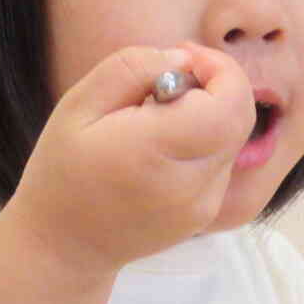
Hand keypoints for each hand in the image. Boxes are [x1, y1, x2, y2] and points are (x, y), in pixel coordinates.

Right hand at [3, 42, 254, 274]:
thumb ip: (132, 68)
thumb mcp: (79, 105)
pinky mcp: (204, 215)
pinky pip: (223, 163)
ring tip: (162, 115)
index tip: (186, 58)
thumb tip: (183, 57)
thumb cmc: (63, 170)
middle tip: (177, 77)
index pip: (227, 104)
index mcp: (152, 151)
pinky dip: (206, 141)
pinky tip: (166, 144)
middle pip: (240, 118)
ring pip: (235, 139)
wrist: (65, 245)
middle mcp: (187, 184)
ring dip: (212, 113)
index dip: (219, 69)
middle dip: (220, 85)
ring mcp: (200, 205)